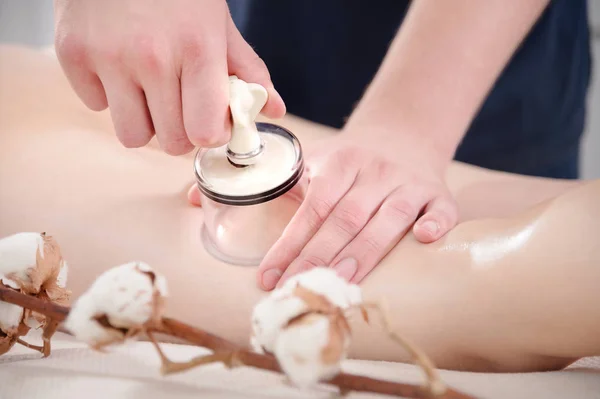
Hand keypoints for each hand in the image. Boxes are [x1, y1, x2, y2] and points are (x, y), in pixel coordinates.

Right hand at [53, 0, 284, 154]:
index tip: (209, 118)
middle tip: (179, 103)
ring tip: (147, 87)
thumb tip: (274, 110)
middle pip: (171, 143)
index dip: (210, 132)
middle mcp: (152, 57)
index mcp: (198, 48)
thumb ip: (248, 70)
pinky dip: (109, 93)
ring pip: (132, 136)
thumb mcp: (219, 23)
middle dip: (180, 131)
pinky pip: (96, 106)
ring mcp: (108, 56)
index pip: (205, 133)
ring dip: (144, 120)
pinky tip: (117, 63)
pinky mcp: (72, 54)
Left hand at [256, 132, 458, 289]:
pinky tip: (423, 239)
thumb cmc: (351, 160)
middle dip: (318, 256)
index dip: (289, 243)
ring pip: (389, 218)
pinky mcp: (439, 193)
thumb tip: (204, 203)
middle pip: (346, 218)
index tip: (268, 276)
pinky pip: (442, 209)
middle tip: (295, 289)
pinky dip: (436, 223)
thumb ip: (274, 184)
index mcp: (342, 161)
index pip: (313, 207)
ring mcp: (410, 182)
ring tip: (339, 282)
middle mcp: (376, 171)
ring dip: (365, 252)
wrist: (403, 135)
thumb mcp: (314, 160)